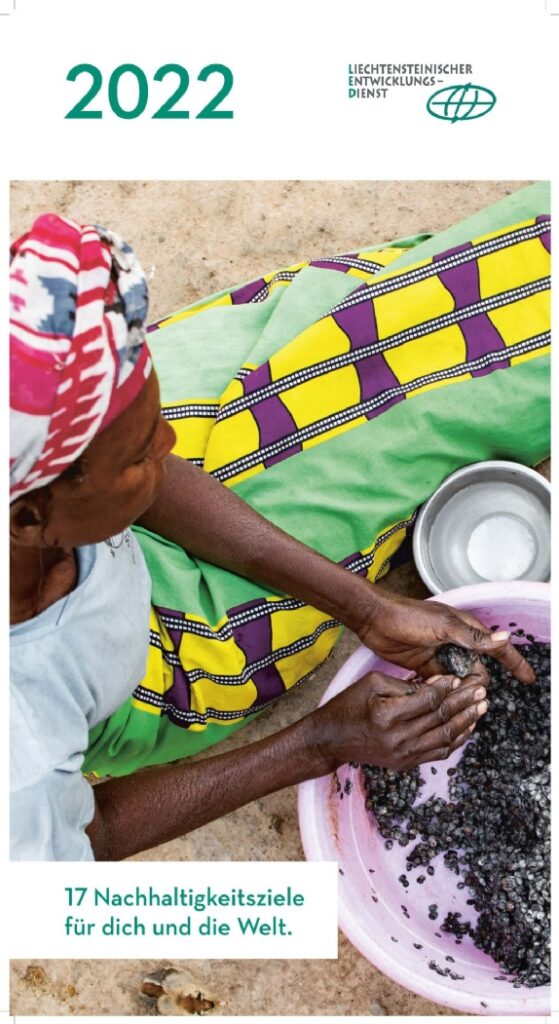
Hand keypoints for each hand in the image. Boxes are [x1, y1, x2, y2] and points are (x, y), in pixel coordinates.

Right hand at [311, 671, 486, 771]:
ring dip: (467, 720)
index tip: (460, 677)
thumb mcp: (372, 683)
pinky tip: (469, 726)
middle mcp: (399, 738)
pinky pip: (439, 752)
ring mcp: (403, 754)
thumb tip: (439, 683)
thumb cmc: (349, 705)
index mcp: (388, 714)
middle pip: (441, 717)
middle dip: (465, 701)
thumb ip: (406, 684)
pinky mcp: (406, 764)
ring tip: (482, 706)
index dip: (447, 687)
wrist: (331, 740)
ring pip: (446, 737)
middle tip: (482, 689)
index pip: (429, 699)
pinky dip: (457, 740)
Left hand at [357, 588, 534, 683]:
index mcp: (466, 629)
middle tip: (473, 693)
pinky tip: (440, 698)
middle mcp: (456, 643)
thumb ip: (472, 636)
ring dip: (461, 690)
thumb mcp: (443, 625)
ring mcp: (440, 656)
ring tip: (455, 697)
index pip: (496, 647)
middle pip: (478, 669)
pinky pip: (442, 685)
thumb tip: (505, 638)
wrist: (374, 620)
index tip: (528, 678)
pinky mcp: (424, 668)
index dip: (513, 662)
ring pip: (460, 680)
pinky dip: (444, 692)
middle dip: (479, 683)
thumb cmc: (408, 616)